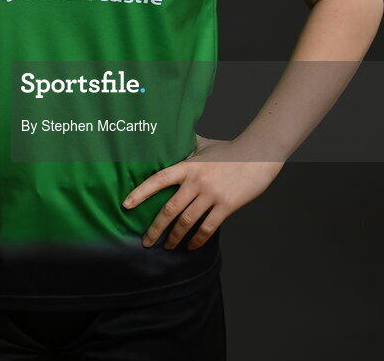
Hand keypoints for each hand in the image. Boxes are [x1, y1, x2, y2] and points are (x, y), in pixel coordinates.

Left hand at [122, 134, 283, 249]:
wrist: (257, 156)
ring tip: (168, 246)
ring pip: (187, 222)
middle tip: (146, 241)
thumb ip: (187, 145)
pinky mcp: (226, 206)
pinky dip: (197, 239)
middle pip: (170, 209)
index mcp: (188, 165)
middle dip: (156, 228)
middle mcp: (196, 181)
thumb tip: (171, 137)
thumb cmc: (229, 150)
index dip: (140, 192)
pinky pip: (208, 228)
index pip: (158, 179)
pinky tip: (191, 246)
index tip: (126, 205)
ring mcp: (211, 194)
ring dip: (175, 237)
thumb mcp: (204, 144)